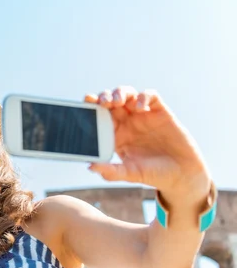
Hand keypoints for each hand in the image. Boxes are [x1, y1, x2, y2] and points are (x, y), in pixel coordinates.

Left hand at [85, 86, 210, 202]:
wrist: (182, 174)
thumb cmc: (153, 174)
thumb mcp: (130, 173)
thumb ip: (111, 171)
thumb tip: (90, 167)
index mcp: (115, 134)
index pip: (99, 116)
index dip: (91, 107)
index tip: (85, 103)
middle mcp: (127, 122)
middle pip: (110, 100)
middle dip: (103, 97)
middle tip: (102, 102)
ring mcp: (143, 115)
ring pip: (127, 94)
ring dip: (120, 93)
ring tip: (118, 102)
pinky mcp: (161, 112)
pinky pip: (150, 96)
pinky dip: (143, 97)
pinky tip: (140, 107)